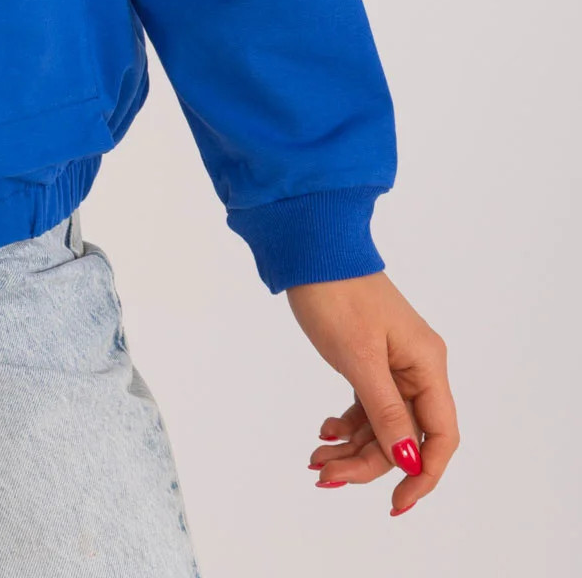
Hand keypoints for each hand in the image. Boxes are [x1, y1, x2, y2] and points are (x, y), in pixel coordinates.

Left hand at [287, 269, 457, 516]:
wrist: (311, 248)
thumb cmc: (337, 295)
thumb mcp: (359, 357)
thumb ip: (385, 409)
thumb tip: (407, 459)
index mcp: (427, 365)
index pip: (439, 436)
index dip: (423, 475)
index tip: (396, 503)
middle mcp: (417, 368)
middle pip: (403, 436)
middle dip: (367, 462)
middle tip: (324, 476)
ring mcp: (394, 365)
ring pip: (381, 424)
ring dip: (351, 447)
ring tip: (315, 460)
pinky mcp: (370, 360)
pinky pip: (366, 406)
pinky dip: (346, 424)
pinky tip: (324, 433)